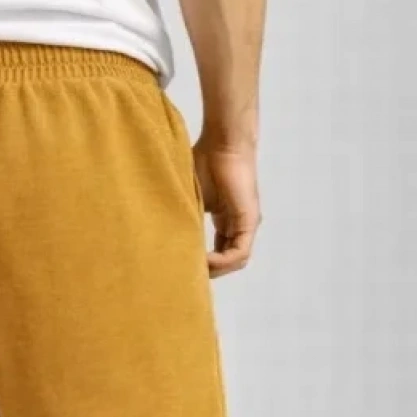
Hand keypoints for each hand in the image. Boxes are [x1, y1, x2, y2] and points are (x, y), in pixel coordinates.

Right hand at [193, 138, 261, 278]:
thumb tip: (167, 237)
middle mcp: (238, 225)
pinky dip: (223, 261)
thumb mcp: (191, 198)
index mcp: (226, 221)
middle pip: (228, 261)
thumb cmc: (204, 162)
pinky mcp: (249, 221)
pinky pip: (239, 252)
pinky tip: (206, 261)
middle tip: (188, 273)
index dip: (204, 263)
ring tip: (196, 268)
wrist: (221, 143)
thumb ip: (187, 217)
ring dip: (217, 269)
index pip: (220, 252)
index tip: (184, 264)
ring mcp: (246, 224)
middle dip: (210, 271)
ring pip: (236, 261)